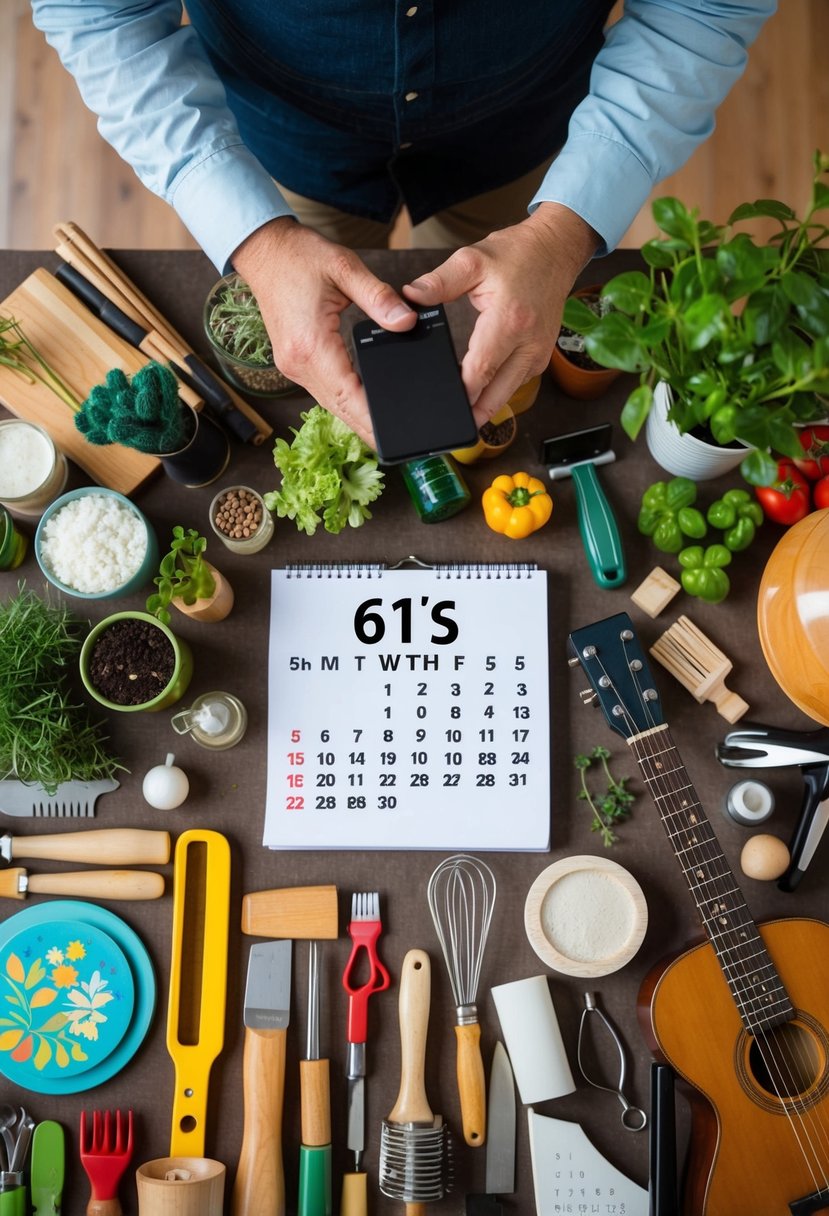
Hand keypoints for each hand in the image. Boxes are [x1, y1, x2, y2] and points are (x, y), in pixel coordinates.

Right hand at [231, 218, 416, 444]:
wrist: (263, 251)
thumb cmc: (299, 256)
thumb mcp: (344, 268)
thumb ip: (378, 297)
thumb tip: (406, 322)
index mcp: (310, 345)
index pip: (348, 394)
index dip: (373, 418)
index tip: (397, 433)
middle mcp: (298, 364)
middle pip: (340, 410)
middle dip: (370, 429)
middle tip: (402, 444)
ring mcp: (294, 367)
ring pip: (331, 406)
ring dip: (357, 419)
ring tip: (389, 432)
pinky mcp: (295, 364)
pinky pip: (324, 393)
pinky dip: (346, 403)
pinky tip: (365, 408)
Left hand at [402, 203, 600, 425]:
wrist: (556, 251)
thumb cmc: (517, 255)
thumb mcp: (472, 260)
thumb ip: (438, 282)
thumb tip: (409, 298)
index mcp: (509, 322)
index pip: (480, 372)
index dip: (460, 394)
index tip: (441, 406)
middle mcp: (529, 344)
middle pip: (495, 395)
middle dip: (471, 414)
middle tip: (445, 428)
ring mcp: (538, 354)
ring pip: (507, 395)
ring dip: (484, 406)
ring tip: (458, 418)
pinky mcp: (540, 358)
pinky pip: (515, 384)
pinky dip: (497, 392)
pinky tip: (477, 396)